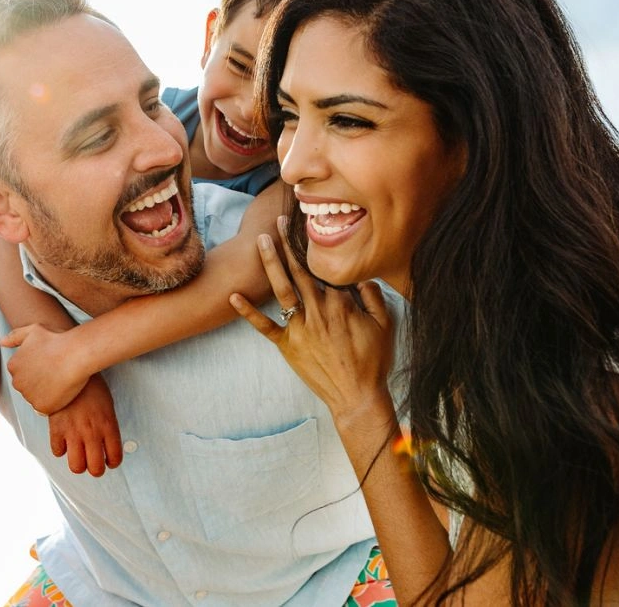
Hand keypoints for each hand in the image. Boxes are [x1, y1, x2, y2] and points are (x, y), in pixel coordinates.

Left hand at [3, 324, 88, 415]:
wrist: (76, 353)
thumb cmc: (57, 340)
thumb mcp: (34, 330)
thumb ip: (15, 336)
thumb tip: (1, 342)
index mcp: (13, 366)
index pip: (23, 374)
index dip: (38, 369)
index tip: (49, 363)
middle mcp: (17, 382)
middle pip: (28, 387)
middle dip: (40, 382)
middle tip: (56, 372)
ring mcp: (28, 396)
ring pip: (36, 398)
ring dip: (46, 393)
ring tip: (61, 380)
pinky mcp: (41, 407)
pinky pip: (45, 408)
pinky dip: (54, 403)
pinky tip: (62, 390)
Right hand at [48, 374, 122, 476]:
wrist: (71, 369)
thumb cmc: (91, 386)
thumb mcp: (107, 405)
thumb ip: (107, 426)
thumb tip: (106, 442)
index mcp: (108, 426)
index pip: (114, 457)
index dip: (112, 462)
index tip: (109, 461)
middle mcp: (92, 433)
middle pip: (95, 469)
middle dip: (96, 469)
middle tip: (93, 463)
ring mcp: (73, 432)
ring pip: (76, 467)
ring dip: (78, 465)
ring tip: (78, 457)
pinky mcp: (57, 429)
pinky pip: (58, 452)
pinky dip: (60, 450)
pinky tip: (64, 442)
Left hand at [229, 223, 396, 425]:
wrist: (357, 397)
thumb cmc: (373, 362)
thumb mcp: (385, 324)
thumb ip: (374, 297)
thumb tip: (364, 278)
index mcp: (341, 303)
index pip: (325, 269)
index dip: (316, 249)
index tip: (308, 228)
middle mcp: (317, 310)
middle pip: (300, 271)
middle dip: (288, 244)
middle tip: (279, 221)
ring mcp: (300, 328)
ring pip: (282, 289)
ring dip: (270, 263)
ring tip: (261, 241)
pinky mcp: (288, 346)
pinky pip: (265, 326)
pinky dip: (248, 312)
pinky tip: (234, 295)